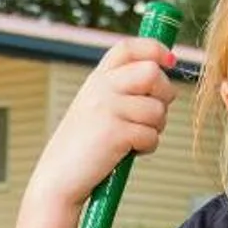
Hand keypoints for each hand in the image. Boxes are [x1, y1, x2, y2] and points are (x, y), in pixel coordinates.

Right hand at [27, 37, 177, 210]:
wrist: (57, 179)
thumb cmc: (82, 149)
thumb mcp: (95, 109)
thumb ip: (120, 91)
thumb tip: (161, 79)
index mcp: (96, 80)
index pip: (128, 48)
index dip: (155, 49)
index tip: (170, 61)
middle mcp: (101, 88)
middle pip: (152, 73)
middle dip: (164, 94)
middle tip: (153, 114)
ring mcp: (107, 109)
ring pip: (157, 109)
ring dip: (155, 128)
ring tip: (134, 139)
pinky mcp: (115, 132)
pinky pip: (151, 135)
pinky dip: (147, 147)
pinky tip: (127, 152)